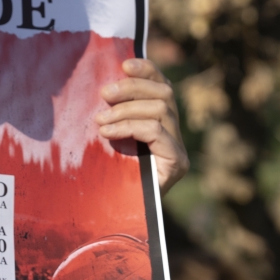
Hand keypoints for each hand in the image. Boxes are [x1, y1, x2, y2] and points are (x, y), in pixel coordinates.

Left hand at [96, 58, 188, 193]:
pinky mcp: (177, 163)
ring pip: (161, 109)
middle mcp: (175, 133)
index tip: (124, 64)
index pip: (162, 85)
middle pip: (164, 93)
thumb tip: (102, 85)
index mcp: (162, 122)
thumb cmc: (108, 174)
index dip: (146, 70)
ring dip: (125, 110)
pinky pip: (157, 132)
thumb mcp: (109, 136)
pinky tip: (108, 133)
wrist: (116, 215)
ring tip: (100, 120)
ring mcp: (179, 149)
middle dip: (132, 88)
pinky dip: (130, 126)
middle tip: (104, 94)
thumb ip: (113, 113)